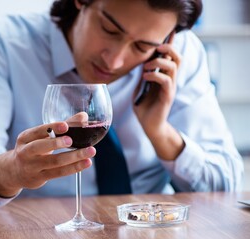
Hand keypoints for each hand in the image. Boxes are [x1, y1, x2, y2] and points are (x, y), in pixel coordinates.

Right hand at [0, 121, 94, 197]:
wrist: (14, 171)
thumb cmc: (33, 148)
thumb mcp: (42, 136)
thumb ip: (64, 126)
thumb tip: (84, 117)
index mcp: (25, 137)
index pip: (37, 131)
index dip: (51, 128)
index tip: (65, 125)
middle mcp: (25, 152)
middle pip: (40, 147)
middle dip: (56, 143)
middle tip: (71, 141)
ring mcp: (32, 167)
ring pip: (54, 162)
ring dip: (74, 157)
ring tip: (90, 151)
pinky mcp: (40, 178)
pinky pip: (59, 173)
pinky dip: (74, 167)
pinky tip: (86, 162)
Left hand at [134, 33, 184, 159]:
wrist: (149, 125)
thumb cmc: (144, 107)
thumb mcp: (140, 88)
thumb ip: (143, 76)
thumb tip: (140, 62)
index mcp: (164, 77)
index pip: (170, 57)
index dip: (169, 44)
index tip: (166, 33)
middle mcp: (170, 80)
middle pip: (177, 58)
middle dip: (168, 48)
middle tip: (156, 48)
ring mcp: (170, 88)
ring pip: (173, 66)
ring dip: (158, 62)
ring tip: (146, 68)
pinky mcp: (167, 97)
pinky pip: (166, 81)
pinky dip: (155, 75)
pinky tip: (145, 77)